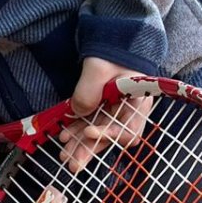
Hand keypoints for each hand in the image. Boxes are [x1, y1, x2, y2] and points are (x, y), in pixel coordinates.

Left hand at [58, 56, 153, 171]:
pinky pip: (90, 124)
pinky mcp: (102, 108)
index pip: (128, 129)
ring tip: (64, 155)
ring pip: (98, 134)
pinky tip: (64, 137)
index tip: (89, 131)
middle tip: (73, 163)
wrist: (113, 38)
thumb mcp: (99, 68)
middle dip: (90, 150)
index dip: (109, 135)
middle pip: (110, 137)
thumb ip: (88, 91)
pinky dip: (78, 132)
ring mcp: (114, 111)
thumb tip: (78, 112)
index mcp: (137, 102)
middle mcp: (127, 111)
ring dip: (81, 145)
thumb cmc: (113, 51)